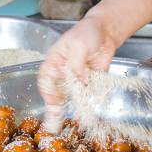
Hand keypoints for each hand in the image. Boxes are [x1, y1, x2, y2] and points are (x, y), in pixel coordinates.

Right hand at [38, 12, 117, 128]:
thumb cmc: (87, 33)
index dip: (46, 90)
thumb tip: (80, 80)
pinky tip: (88, 110)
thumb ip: (77, 63)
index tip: (51, 100)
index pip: (45, 77)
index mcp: (54, 60)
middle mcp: (63, 71)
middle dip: (54, 104)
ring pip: (70, 95)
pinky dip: (87, 102)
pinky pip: (87, 93)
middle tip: (55, 118)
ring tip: (68, 119)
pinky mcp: (89, 81)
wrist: (106, 32)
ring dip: (69, 106)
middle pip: (55, 90)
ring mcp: (76, 77)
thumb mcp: (79, 44)